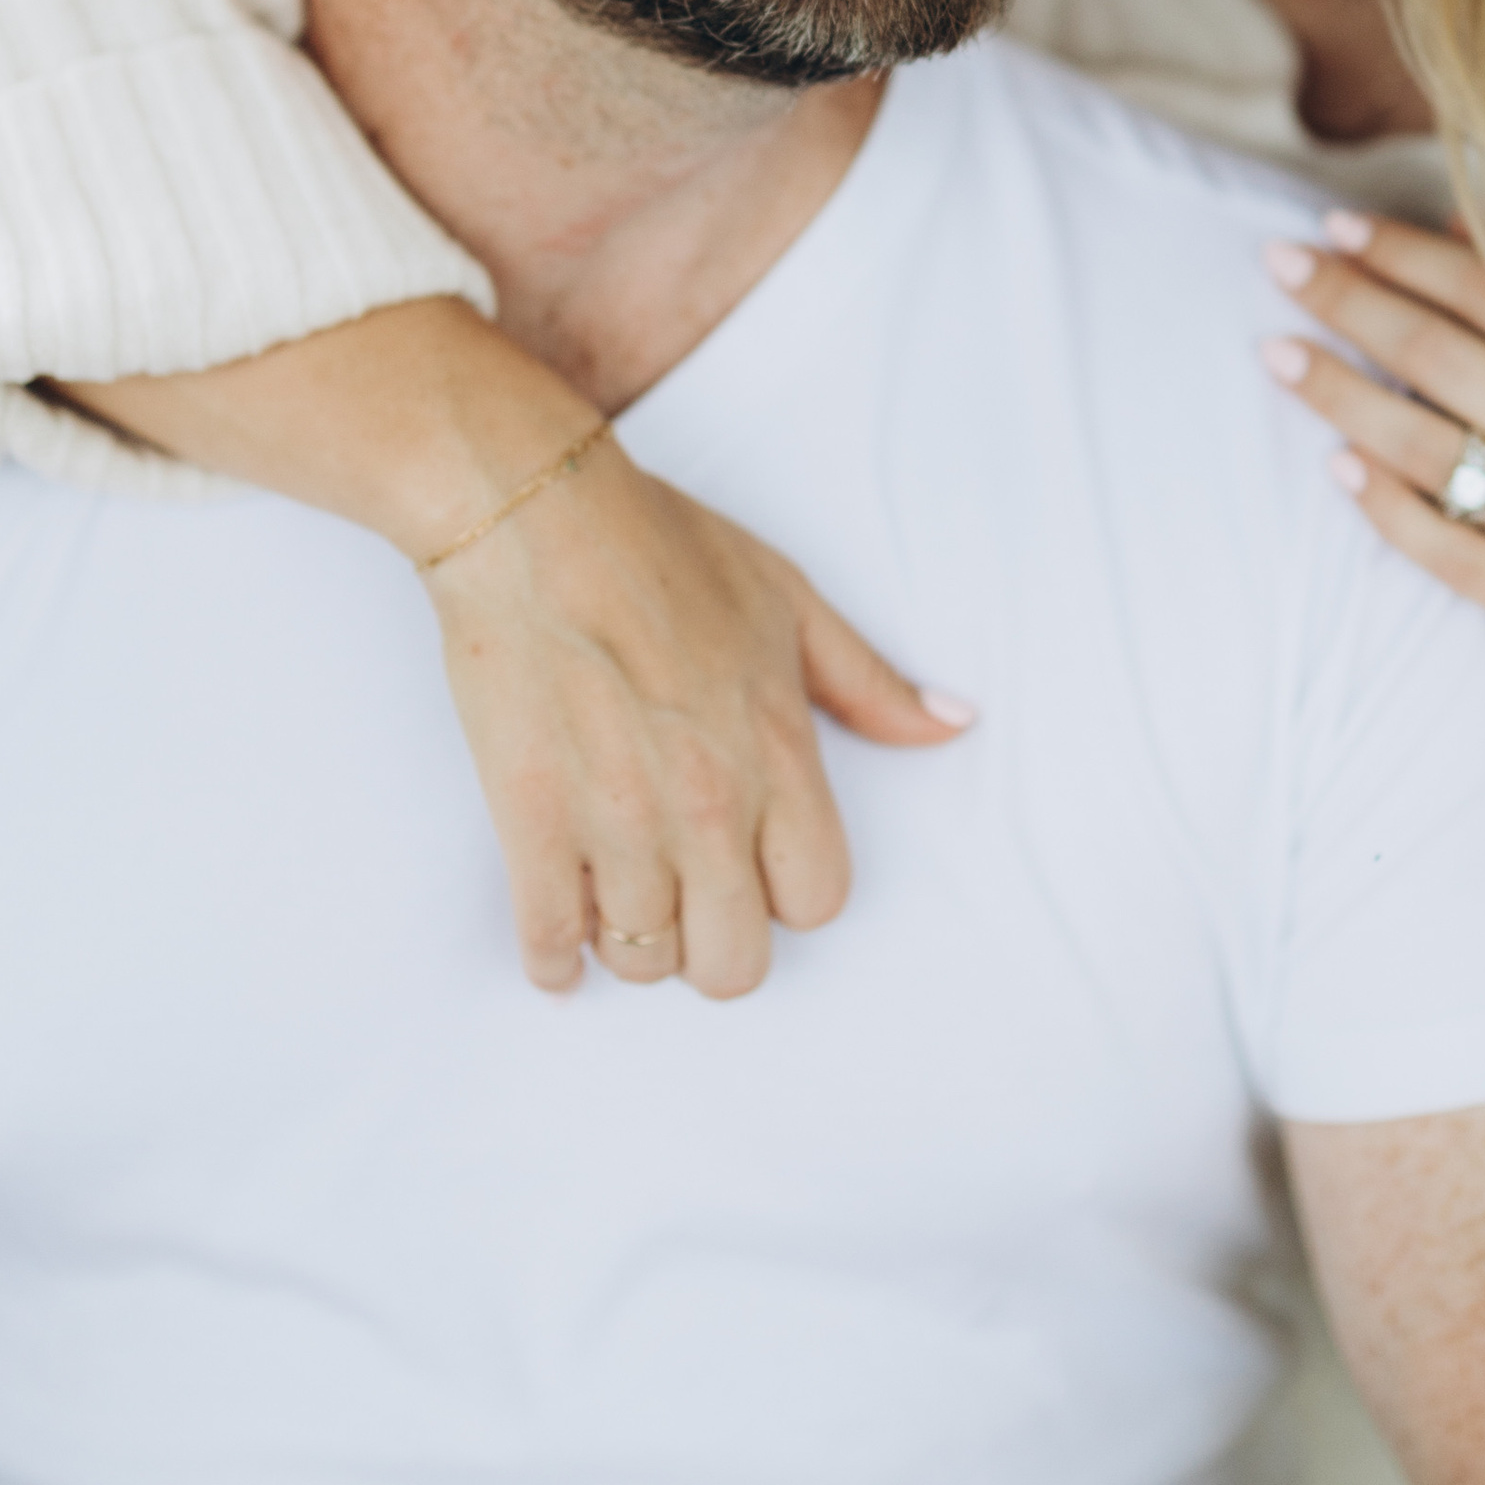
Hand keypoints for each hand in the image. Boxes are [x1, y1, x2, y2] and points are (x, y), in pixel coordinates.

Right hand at [54, 306, 968, 1002]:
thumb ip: (870, 682)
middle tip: (687, 903)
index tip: (755, 868)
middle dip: (714, 945)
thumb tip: (952, 724)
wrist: (535, 520)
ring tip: (618, 897)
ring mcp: (618, 823)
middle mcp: (710, 807)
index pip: (817, 902)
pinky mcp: (532, 823)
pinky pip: (549, 942)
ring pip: (643, 960)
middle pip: (734, 963)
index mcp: (780, 756)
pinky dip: (553, 959)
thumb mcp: (791, 601)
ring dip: (632, 943)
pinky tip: (558, 941)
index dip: (786, 894)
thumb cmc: (662, 549)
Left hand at [1259, 209, 1484, 746]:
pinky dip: (1386, 506)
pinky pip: (1447, 549)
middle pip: (1443, 358)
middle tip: (1280, 265)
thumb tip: (1458, 224)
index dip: (1408, 254)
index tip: (1339, 227)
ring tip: (1278, 354)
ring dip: (1339, 394)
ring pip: (1427, 448)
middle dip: (1351, 302)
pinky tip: (1336, 466)